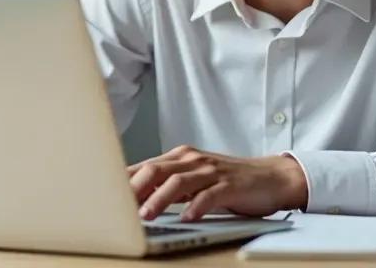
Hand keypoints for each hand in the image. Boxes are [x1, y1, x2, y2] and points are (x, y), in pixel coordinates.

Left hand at [126, 145, 308, 221]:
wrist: (271, 177)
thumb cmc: (229, 181)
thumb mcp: (194, 181)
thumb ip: (167, 186)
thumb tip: (135, 200)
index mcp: (180, 158)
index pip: (145, 166)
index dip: (123, 181)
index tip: (104, 196)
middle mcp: (193, 160)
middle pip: (156, 170)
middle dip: (134, 188)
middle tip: (117, 206)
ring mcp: (212, 171)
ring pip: (179, 182)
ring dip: (159, 199)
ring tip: (145, 215)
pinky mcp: (229, 184)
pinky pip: (209, 195)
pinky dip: (196, 206)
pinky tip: (187, 218)